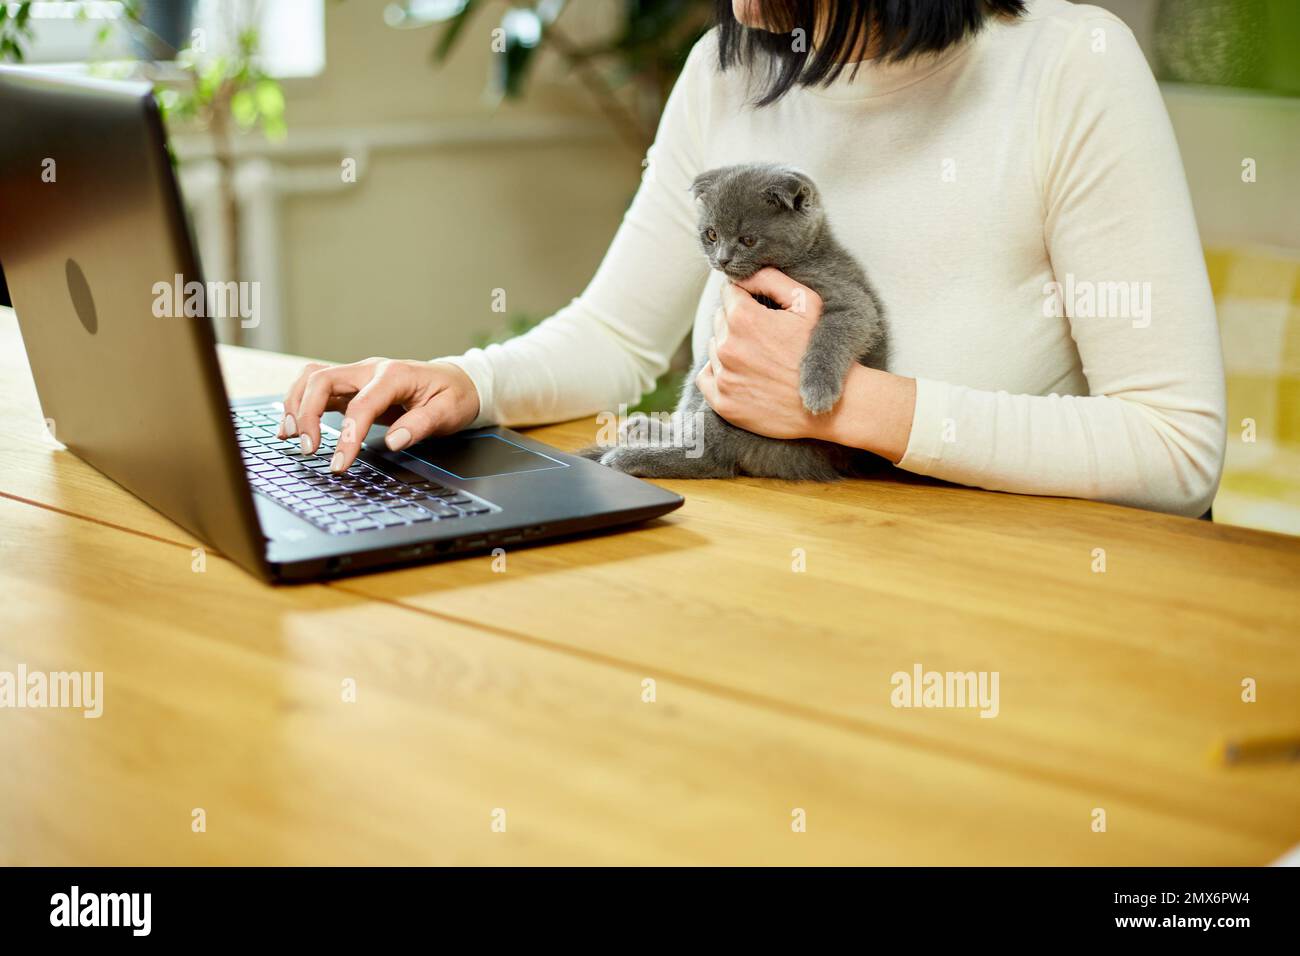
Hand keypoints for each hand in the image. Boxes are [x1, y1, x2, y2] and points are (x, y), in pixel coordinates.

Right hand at [278, 358, 479, 471]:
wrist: (456, 381)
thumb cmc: (452, 396)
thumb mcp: (448, 412)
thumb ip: (421, 426)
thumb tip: (394, 442)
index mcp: (394, 376)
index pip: (361, 406)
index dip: (347, 437)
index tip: (339, 464)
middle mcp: (370, 370)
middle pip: (323, 380)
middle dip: (307, 414)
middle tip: (309, 449)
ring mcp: (358, 376)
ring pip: (313, 379)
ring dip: (296, 404)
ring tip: (290, 436)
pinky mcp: (352, 386)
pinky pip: (317, 388)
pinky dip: (299, 404)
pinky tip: (290, 427)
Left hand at [695, 267, 831, 440]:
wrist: (828, 404)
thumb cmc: (819, 350)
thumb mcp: (807, 304)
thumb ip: (772, 278)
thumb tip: (745, 272)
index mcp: (743, 318)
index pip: (729, 292)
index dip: (745, 296)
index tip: (760, 307)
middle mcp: (727, 347)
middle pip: (720, 319)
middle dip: (737, 322)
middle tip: (764, 336)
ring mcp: (724, 376)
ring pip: (714, 347)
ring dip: (730, 347)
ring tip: (759, 357)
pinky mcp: (722, 402)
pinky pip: (706, 377)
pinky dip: (719, 373)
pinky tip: (742, 374)